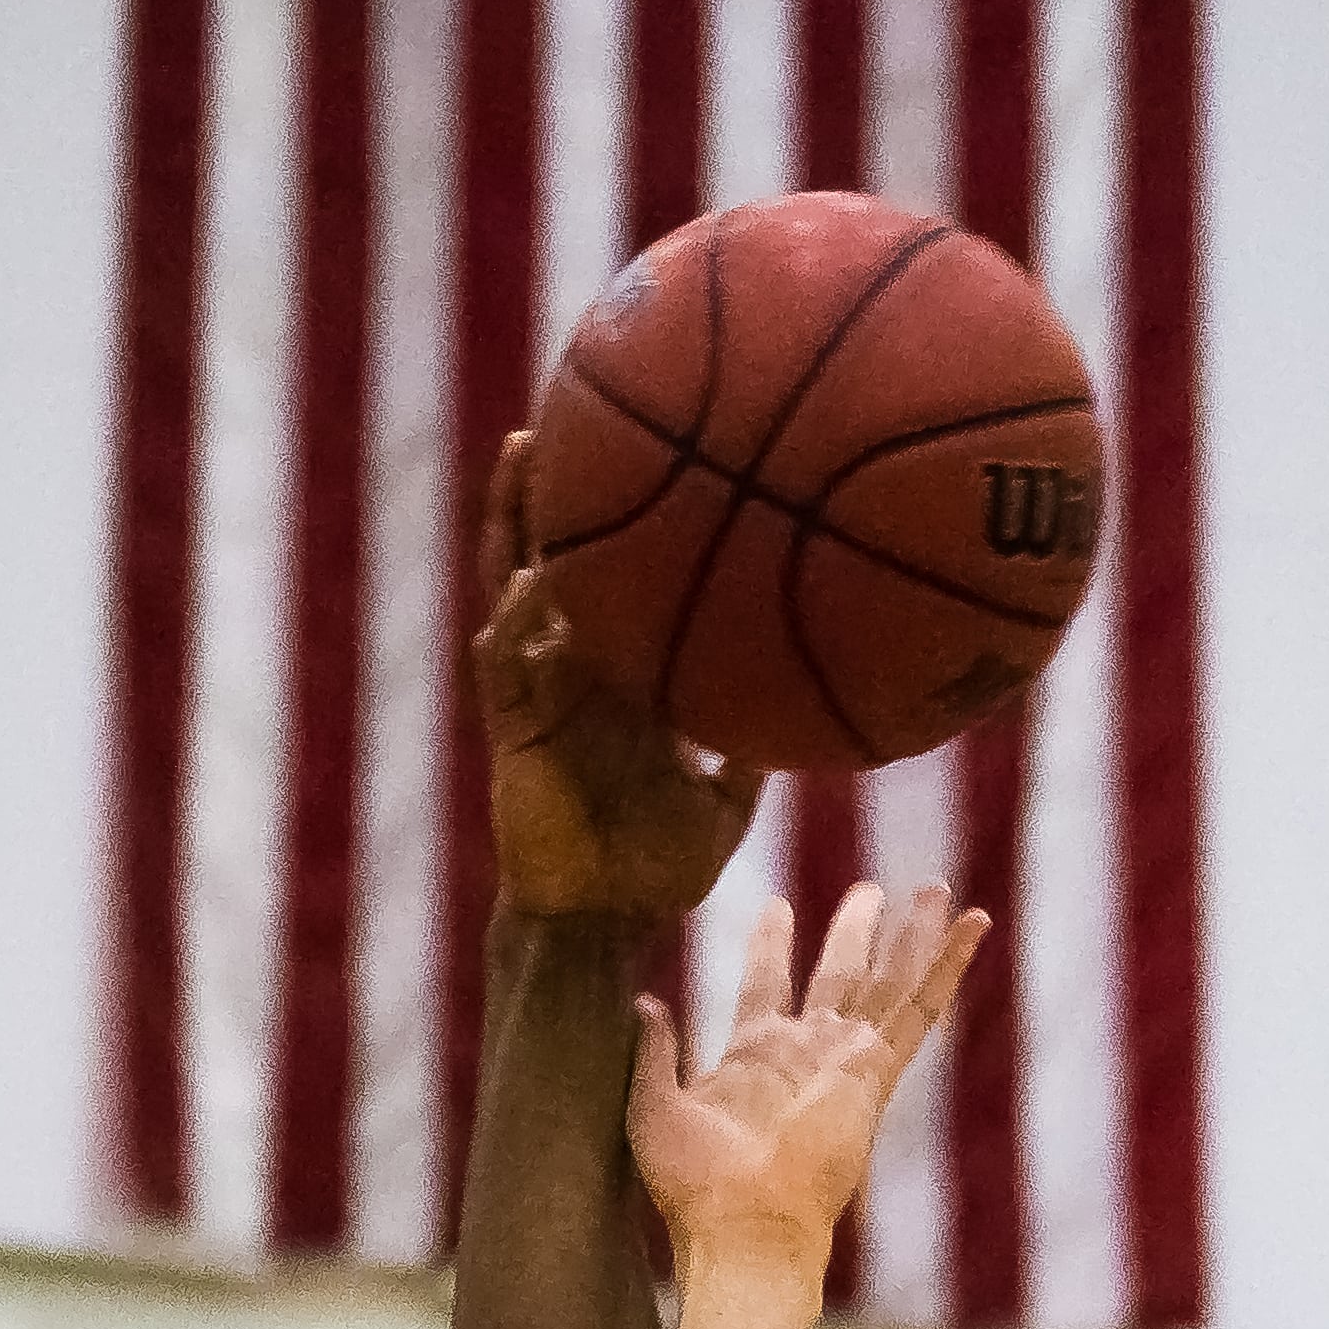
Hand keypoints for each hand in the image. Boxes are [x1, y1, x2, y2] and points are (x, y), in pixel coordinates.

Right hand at [477, 434, 762, 918]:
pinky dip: (520, 621)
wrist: (597, 924)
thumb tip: (822, 711)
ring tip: (527, 453)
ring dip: (515, 522)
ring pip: (512, 585)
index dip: (616, 515)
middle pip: (553, 554)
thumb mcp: (728, 802)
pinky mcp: (510, 730)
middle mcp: (572, 668)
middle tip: (572, 404)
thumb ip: (758, 751)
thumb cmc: (657, 871)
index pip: (612, 575)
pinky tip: (533, 584)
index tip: (646, 441)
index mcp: (618, 674)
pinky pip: (507, 662)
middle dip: (555, 486)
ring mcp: (536, 692)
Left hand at [628, 880, 986, 1286]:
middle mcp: (809, 1055)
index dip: (771, 943)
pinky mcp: (878, 1073)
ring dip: (912, 935)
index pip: (768, 982)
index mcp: (755, 1057)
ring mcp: (848, 1061)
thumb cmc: (693, 1184)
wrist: (741, 1225)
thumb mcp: (653, 1106)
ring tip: (934, 886)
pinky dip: (949, 964)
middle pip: (841, 975)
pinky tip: (972, 924)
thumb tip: (644, 1003)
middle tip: (871, 887)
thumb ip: (656, 1051)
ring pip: (889, 983)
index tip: (777, 905)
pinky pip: (921, 1008)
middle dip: (856, 930)